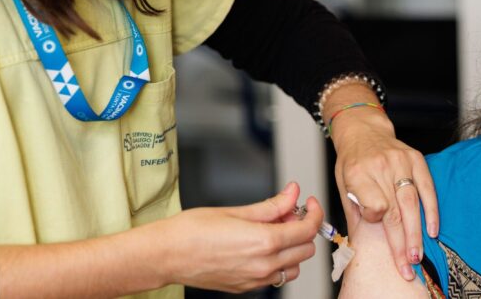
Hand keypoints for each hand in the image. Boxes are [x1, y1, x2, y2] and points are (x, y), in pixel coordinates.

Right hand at [150, 182, 322, 292]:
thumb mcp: (235, 210)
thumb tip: (292, 193)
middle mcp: (264, 265)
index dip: (314, 212)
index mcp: (264, 242)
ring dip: (291, 248)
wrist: (167, 254)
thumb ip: (270, 204)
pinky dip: (276, 262)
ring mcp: (256, 279)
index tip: (309, 202)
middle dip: (301, 228)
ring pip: (294, 266)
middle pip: (305, 249)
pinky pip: (275, 277)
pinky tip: (258, 247)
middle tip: (285, 212)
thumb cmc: (192, 230)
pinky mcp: (246, 288)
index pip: (307, 229)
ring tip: (270, 231)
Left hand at [331, 106, 438, 281]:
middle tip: (405, 266)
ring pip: (412, 204)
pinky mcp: (416, 159)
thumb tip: (361, 240)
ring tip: (416, 256)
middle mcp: (380, 167)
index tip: (375, 224)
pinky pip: (427, 188)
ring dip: (416, 233)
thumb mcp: (342, 183)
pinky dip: (431, 211)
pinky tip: (432, 231)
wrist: (362, 130)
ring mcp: (400, 162)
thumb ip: (354, 210)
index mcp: (357, 173)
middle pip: (394, 211)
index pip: (374, 205)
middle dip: (401, 243)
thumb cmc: (351, 161)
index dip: (376, 219)